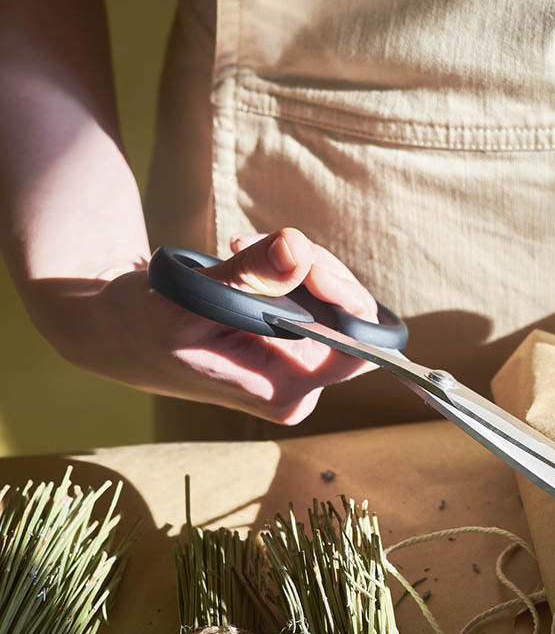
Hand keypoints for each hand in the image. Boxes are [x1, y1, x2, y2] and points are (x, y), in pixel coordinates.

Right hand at [37, 228, 379, 424]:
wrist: (116, 336)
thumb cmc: (142, 325)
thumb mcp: (188, 297)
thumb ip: (248, 275)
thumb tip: (298, 249)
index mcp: (282, 388)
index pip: (359, 347)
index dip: (346, 297)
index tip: (306, 260)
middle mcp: (297, 383)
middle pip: (350, 318)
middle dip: (313, 269)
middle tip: (264, 244)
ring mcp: (294, 364)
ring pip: (331, 301)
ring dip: (294, 264)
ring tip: (240, 251)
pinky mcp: (287, 342)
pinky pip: (311, 296)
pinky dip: (284, 269)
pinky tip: (243, 258)